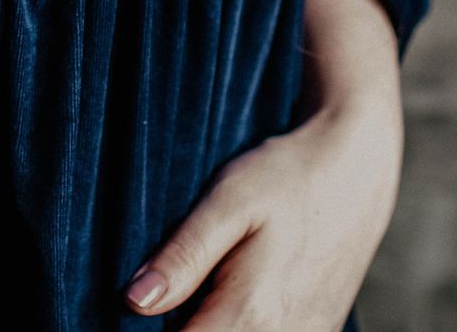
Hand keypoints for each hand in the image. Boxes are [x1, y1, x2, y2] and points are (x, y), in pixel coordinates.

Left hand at [122, 0, 404, 329]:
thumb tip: (134, 302)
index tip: (127, 306)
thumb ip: (184, 257)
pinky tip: (223, 288)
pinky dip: (238, 322)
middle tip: (159, 283)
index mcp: (252, 314)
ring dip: (207, 321)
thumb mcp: (229, 201)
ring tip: (194, 282)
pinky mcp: (317, 331)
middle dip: (178, 323)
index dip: (145, 331)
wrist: (357, 168)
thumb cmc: (287, 175)